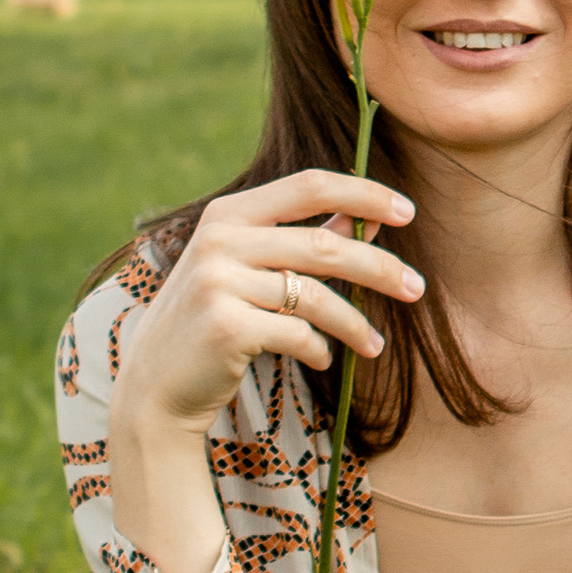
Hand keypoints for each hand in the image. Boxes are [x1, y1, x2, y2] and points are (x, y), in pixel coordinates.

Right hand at [107, 168, 423, 572]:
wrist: (155, 387)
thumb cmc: (211, 323)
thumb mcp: (245, 270)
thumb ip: (297, 239)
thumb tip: (359, 214)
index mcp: (228, 214)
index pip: (308, 185)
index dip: (363, 193)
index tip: (407, 211)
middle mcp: (220, 239)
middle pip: (324, 243)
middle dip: (380, 267)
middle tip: (416, 289)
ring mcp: (219, 282)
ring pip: (317, 296)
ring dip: (356, 323)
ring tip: (376, 345)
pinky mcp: (226, 326)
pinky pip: (299, 334)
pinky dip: (320, 349)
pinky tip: (324, 358)